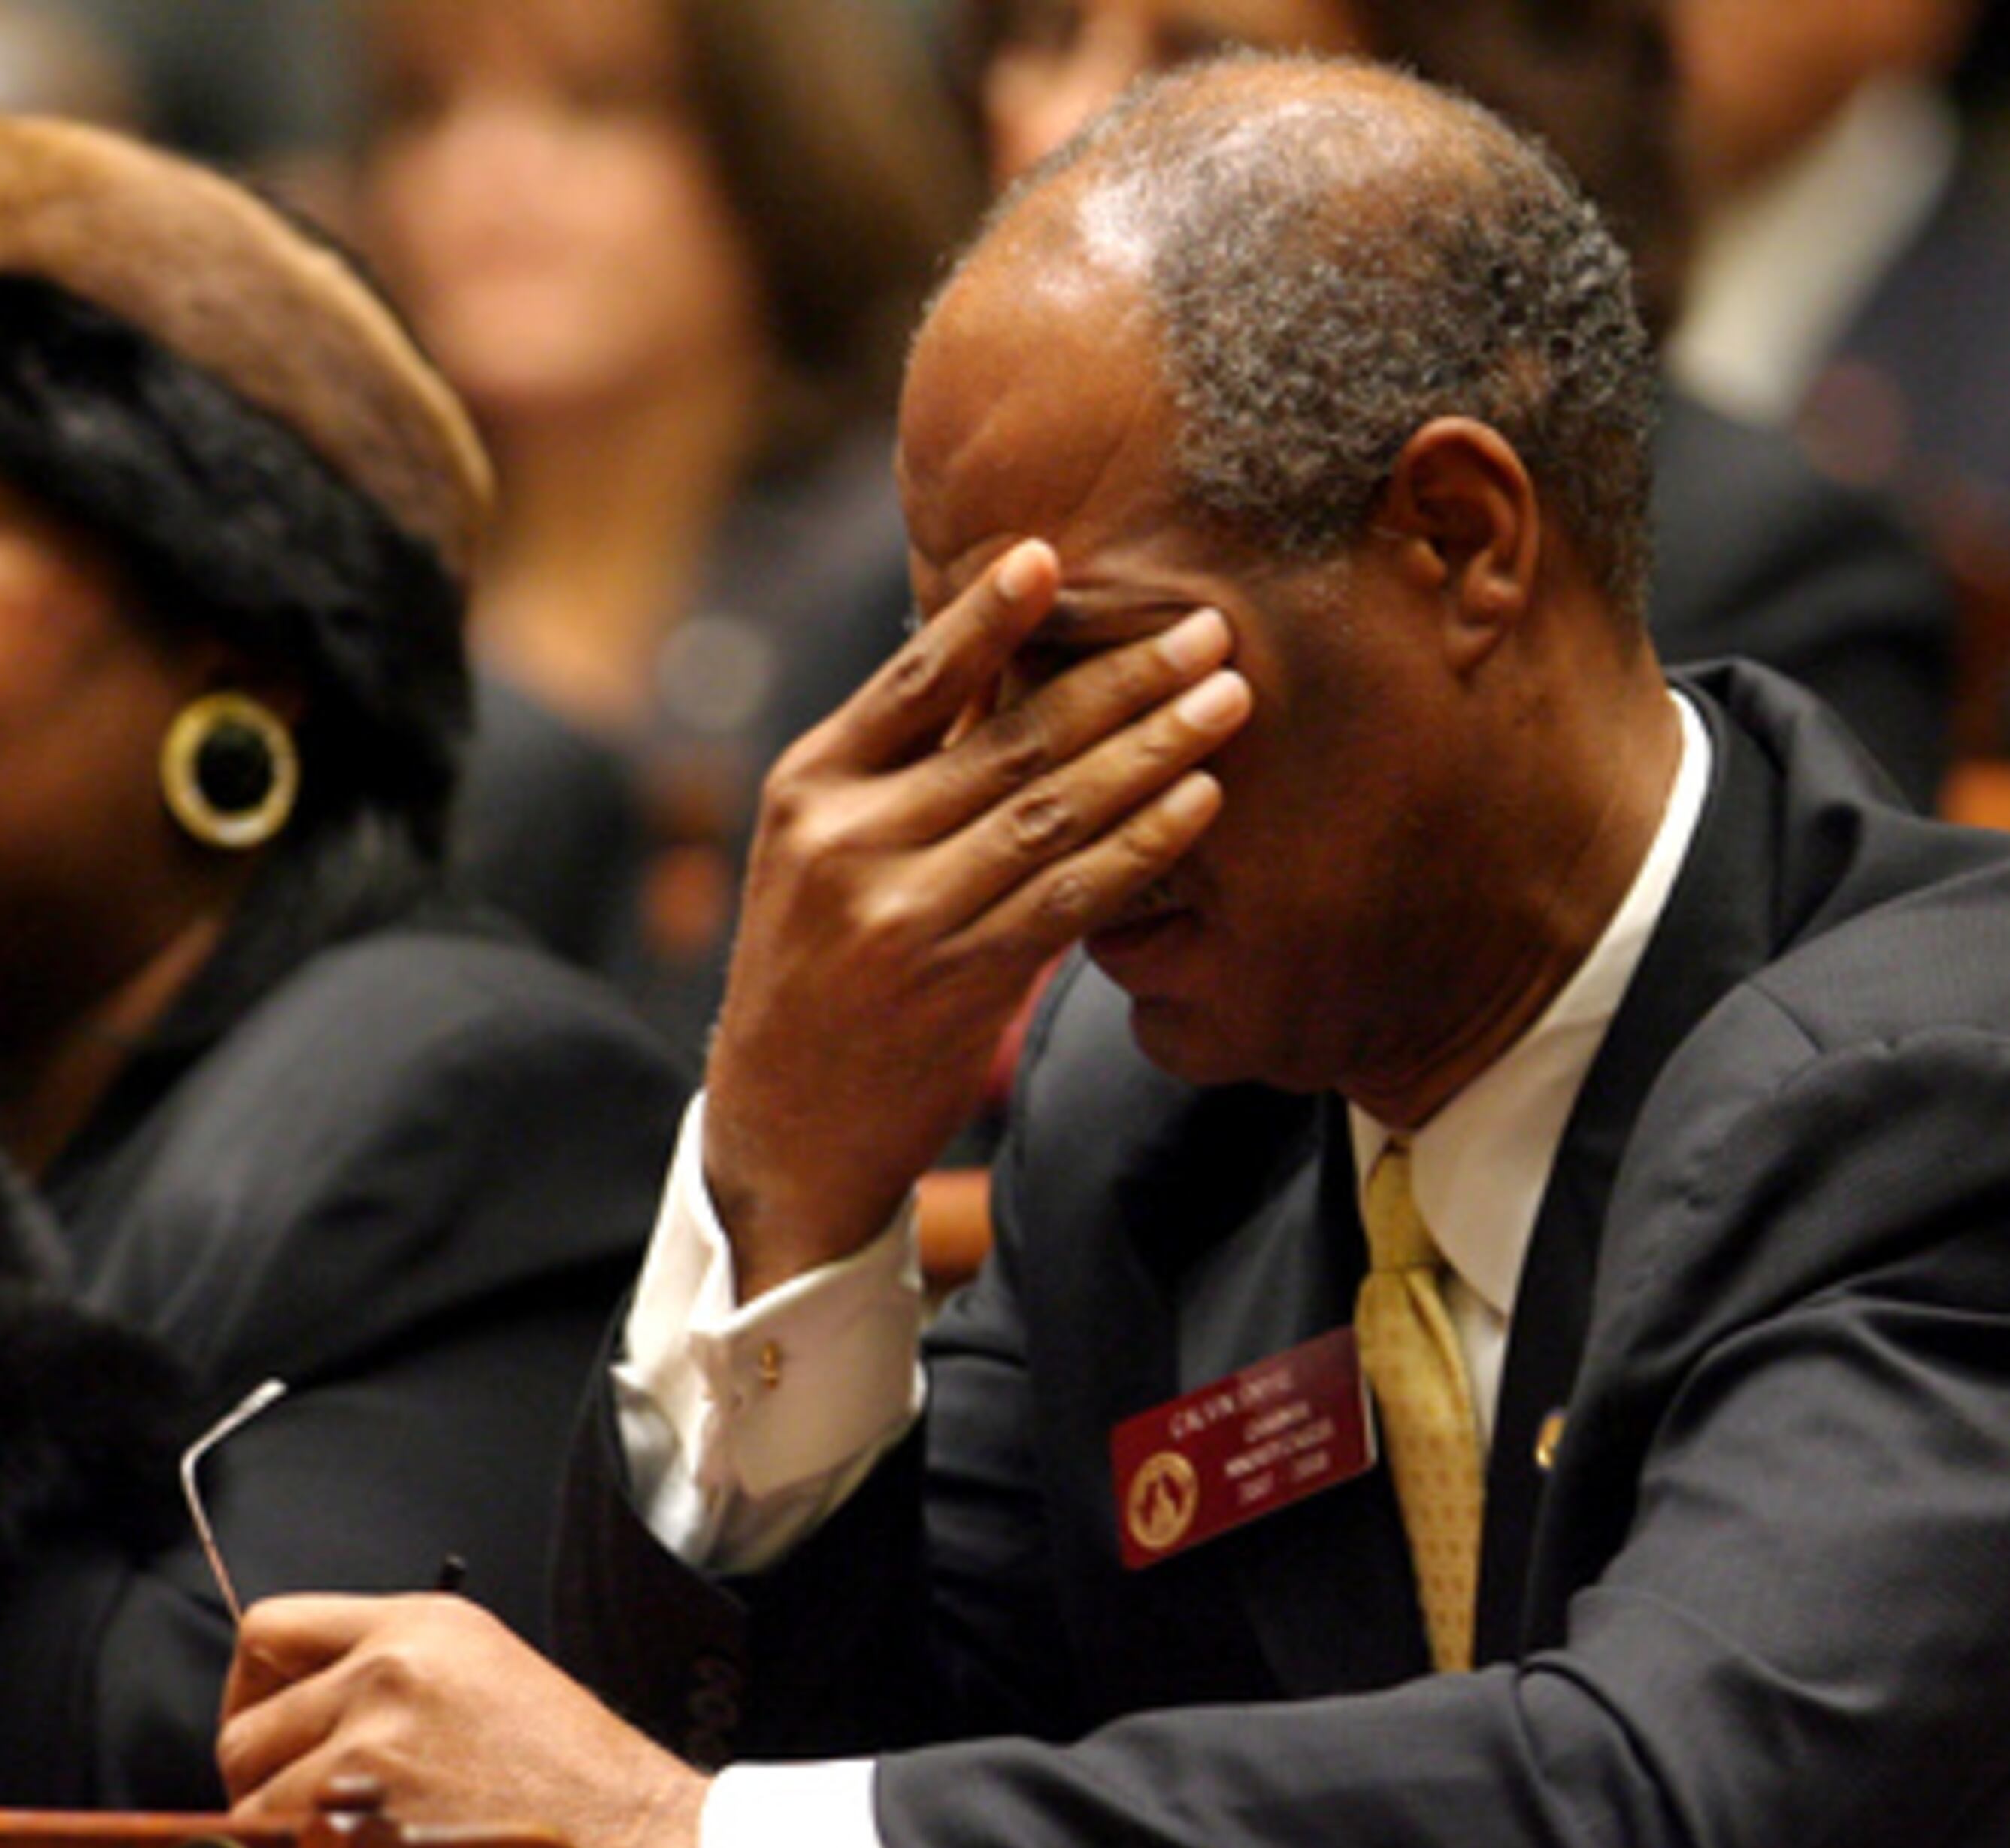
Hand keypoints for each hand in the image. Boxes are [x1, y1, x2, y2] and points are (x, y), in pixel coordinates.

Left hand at [219, 1594, 707, 1847]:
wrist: (643, 1847)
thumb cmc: (580, 1785)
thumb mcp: (489, 1678)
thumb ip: (390, 1676)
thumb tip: (298, 1716)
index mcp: (424, 1624)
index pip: (269, 1629)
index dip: (254, 1692)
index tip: (271, 1730)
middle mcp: (392, 1669)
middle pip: (246, 1726)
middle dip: (263, 1779)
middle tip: (310, 1811)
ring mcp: (377, 1742)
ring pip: (253, 1799)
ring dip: (285, 1837)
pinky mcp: (370, 1815)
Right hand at [703, 539, 1250, 1292]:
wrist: (782, 1130)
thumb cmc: (820, 970)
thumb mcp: (821, 851)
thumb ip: (903, 760)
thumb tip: (996, 650)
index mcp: (807, 786)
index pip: (913, 679)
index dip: (990, 614)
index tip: (1056, 555)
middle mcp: (846, 841)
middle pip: (1008, 738)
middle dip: (1120, 676)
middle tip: (1207, 627)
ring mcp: (900, 913)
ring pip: (1051, 810)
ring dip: (1153, 748)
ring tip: (1227, 699)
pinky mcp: (957, 982)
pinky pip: (1070, 896)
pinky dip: (1143, 844)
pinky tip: (1199, 802)